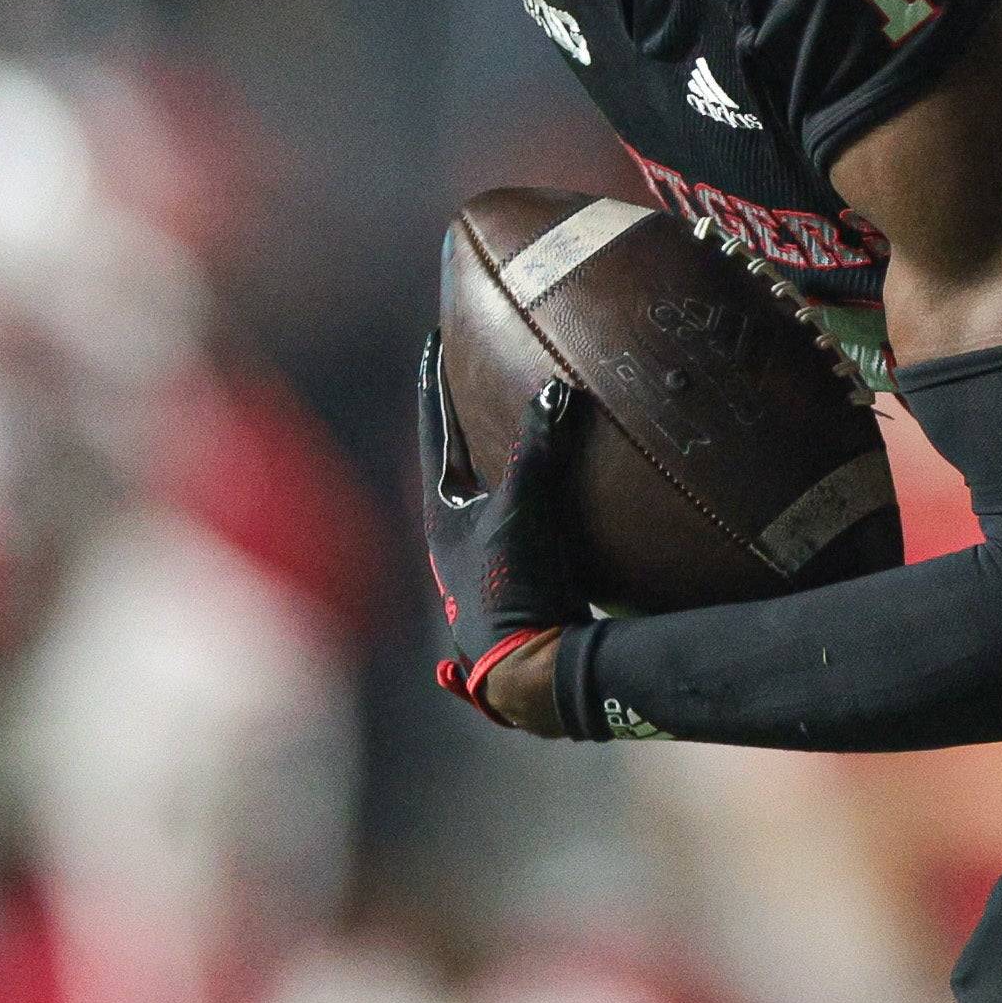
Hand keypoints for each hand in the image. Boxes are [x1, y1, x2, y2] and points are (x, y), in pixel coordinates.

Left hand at [417, 332, 592, 730]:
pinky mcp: (519, 574)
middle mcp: (455, 531)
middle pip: (458, 455)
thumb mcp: (522, 511)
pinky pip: (528, 513)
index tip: (434, 338)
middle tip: (480, 367)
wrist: (531, 664)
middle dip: (468, 415)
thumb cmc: (509, 586)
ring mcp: (485, 555)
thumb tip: (554, 391)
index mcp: (441, 511)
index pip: (434, 427)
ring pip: (493, 487)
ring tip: (522, 415)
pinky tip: (567, 480)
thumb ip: (537, 450)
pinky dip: (541, 487)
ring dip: (505, 453)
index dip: (435, 381)